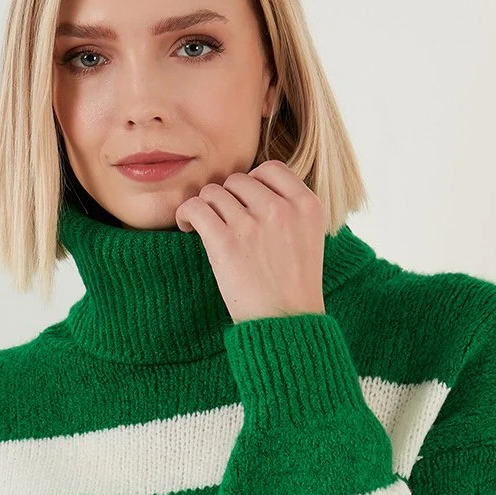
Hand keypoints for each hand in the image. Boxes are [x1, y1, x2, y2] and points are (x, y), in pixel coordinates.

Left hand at [174, 159, 327, 322]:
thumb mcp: (309, 239)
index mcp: (307, 205)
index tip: (246, 204)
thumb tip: (252, 189)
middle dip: (228, 198)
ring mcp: (253, 224)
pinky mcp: (225, 242)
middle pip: (239, 180)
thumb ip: (289, 210)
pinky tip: (188, 227)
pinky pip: (195, 207)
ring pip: (214, 192)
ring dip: (206, 208)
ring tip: (204, 227)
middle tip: (224, 222)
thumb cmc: (293, 289)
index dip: (253, 183)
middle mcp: (281, 209)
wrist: (287, 325)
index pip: (271, 169)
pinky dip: (186, 214)